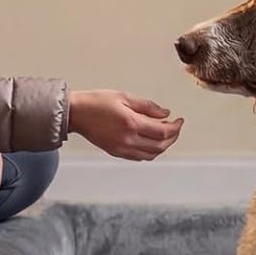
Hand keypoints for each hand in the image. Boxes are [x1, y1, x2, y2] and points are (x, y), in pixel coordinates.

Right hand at [69, 90, 183, 160]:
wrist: (76, 113)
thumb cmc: (97, 102)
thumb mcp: (124, 97)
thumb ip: (148, 106)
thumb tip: (165, 114)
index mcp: (131, 124)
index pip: (163, 132)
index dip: (176, 127)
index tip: (179, 120)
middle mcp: (128, 140)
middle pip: (160, 146)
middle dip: (172, 137)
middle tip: (176, 127)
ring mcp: (122, 148)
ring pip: (151, 154)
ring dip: (162, 146)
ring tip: (165, 134)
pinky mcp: (116, 152)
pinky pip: (139, 157)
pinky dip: (150, 151)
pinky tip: (151, 141)